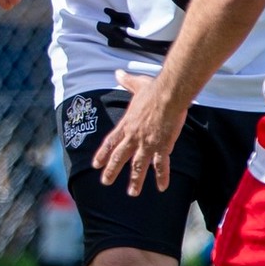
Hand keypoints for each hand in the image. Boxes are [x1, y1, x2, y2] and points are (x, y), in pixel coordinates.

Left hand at [92, 70, 183, 195]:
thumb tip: (118, 72)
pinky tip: (161, 188)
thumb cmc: (153, 89)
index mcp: (126, 124)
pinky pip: (161, 165)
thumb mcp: (137, 84)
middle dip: (111, 171)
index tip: (96, 164)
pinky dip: (162, 177)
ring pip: (138, 166)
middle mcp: (133, 136)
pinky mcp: (162, 146)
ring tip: (132, 193)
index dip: (102, 154)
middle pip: (119, 157)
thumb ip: (126, 81)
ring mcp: (147, 143)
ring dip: (135, 180)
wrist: (168, 94)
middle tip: (105, 182)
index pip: (110, 142)